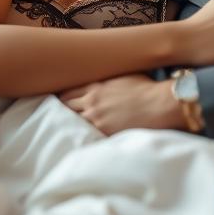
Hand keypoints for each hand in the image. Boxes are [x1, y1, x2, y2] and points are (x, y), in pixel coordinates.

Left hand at [57, 75, 185, 134]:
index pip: (69, 91)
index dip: (62, 96)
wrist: (158, 104)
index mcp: (96, 86)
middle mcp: (92, 101)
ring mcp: (96, 118)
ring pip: (72, 121)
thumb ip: (109, 79)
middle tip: (54, 113)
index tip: (59, 100)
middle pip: (65, 106)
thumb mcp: (124, 75)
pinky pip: (85, 134)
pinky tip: (76, 139)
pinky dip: (80, 135)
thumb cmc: (146, 88)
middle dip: (60, 109)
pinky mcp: (104, 132)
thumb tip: (106, 78)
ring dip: (68, 123)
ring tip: (62, 128)